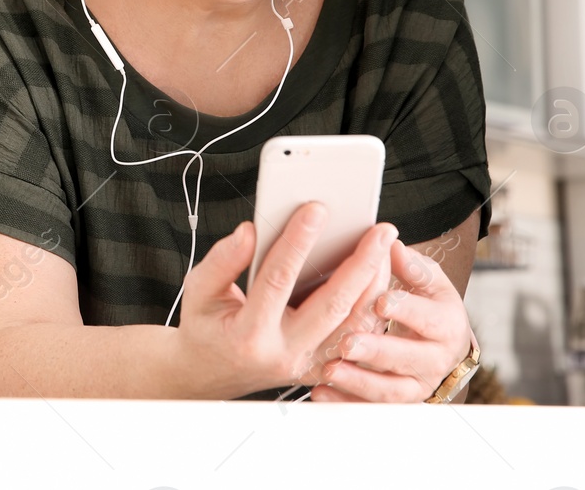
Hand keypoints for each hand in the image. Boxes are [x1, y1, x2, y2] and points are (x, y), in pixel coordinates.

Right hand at [170, 202, 397, 398]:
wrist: (209, 375)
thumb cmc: (205, 329)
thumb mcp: (198, 292)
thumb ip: (222, 261)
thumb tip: (249, 232)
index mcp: (249, 334)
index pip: (278, 280)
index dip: (297, 242)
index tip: (316, 209)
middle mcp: (284, 353)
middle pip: (332, 305)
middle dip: (361, 264)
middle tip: (380, 231)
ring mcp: (307, 364)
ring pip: (354, 324)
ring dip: (375, 285)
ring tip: (386, 249)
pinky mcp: (321, 367)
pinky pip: (355, 338)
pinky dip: (371, 307)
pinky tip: (378, 278)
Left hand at [308, 238, 472, 401]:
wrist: (441, 344)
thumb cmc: (427, 303)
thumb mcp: (428, 281)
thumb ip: (411, 265)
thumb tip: (393, 247)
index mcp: (446, 325)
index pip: (427, 318)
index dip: (405, 310)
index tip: (380, 302)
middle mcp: (436, 360)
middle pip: (408, 358)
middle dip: (377, 351)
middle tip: (347, 342)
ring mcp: (417, 385)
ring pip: (390, 390)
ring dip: (358, 382)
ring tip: (329, 370)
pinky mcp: (397, 402)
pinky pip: (370, 407)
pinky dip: (345, 402)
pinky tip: (320, 394)